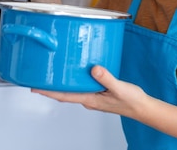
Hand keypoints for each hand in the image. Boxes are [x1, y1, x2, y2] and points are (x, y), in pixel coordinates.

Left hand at [32, 65, 146, 118]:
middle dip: (51, 87)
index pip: (64, 96)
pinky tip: (76, 72)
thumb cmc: (131, 101)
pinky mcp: (99, 92)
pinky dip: (74, 80)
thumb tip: (94, 69)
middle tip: (39, 77)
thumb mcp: (119, 88)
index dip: (48, 92)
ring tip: (52, 74)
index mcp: (90, 99)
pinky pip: (82, 86)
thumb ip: (106, 78)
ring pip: (73, 89)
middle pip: (64, 93)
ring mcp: (93, 96)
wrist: (142, 107)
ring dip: (62, 83)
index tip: (35, 88)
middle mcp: (89, 99)